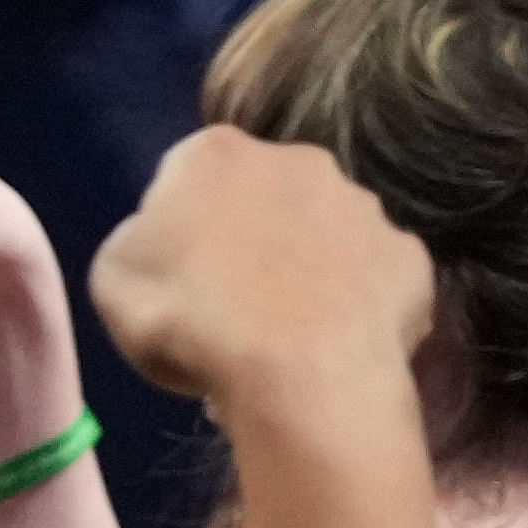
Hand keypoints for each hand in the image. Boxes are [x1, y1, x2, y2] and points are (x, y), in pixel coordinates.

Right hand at [88, 131, 434, 401]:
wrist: (298, 374)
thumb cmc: (186, 319)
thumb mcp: (115, 275)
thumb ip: (145, 235)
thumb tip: (177, 234)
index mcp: (218, 154)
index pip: (192, 174)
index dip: (183, 225)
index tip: (181, 270)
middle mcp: (303, 162)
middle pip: (268, 195)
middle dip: (256, 234)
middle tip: (235, 300)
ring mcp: (367, 208)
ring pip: (328, 232)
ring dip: (311, 265)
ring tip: (289, 330)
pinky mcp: (411, 257)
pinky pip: (376, 275)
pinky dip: (359, 300)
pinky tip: (337, 340)